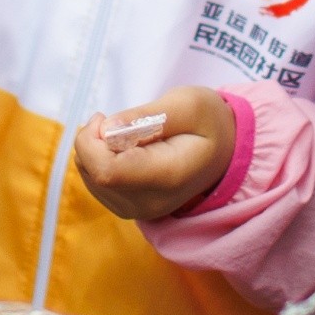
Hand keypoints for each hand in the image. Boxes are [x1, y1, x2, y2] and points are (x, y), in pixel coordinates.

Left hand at [73, 89, 235, 221]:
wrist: (225, 151)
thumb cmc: (208, 121)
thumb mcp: (187, 104)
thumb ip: (146, 115)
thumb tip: (106, 129)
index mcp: (167, 177)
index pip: (107, 171)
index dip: (92, 141)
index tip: (104, 117)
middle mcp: (150, 203)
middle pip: (93, 174)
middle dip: (91, 140)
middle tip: (117, 120)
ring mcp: (138, 211)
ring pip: (89, 178)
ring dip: (95, 149)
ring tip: (125, 133)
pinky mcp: (129, 209)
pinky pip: (95, 183)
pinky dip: (99, 160)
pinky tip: (123, 149)